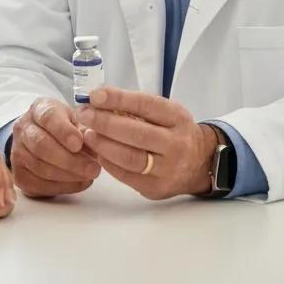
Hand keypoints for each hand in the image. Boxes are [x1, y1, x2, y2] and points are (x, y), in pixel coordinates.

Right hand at [10, 97, 101, 198]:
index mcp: (39, 109)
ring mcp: (17, 152)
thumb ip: (84, 129)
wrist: (42, 137)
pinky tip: (79, 183)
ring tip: (89, 176)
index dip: (63, 131)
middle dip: (69, 160)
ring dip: (68, 175)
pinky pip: (39, 184)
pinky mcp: (19, 175)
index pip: (48, 117)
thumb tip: (92, 140)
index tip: (79, 143)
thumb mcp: (75, 120)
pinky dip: (62, 186)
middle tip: (93, 168)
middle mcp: (23, 128)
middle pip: (41, 144)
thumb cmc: (64, 127)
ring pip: (40, 167)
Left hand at [77, 86, 217, 199]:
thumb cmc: (173, 130)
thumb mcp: (164, 111)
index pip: (146, 105)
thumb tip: (97, 99)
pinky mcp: (156, 188)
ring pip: (131, 158)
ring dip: (104, 145)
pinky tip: (98, 152)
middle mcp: (176, 144)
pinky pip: (127, 176)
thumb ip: (135, 106)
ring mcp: (168, 169)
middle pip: (137, 134)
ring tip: (88, 134)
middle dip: (105, 123)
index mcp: (177, 117)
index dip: (118, 99)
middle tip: (84, 115)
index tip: (95, 95)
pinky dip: (108, 162)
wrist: (199, 163)